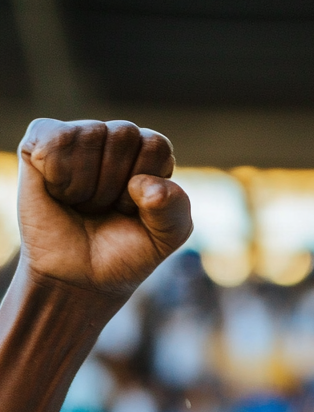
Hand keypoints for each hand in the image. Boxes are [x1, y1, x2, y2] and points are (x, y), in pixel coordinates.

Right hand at [17, 119, 191, 299]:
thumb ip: (174, 208)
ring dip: (88, 185)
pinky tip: (59, 192)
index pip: (156, 144)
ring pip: (90, 134)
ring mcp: (78, 137)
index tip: (133, 210)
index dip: (145, 185)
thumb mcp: (165, 237)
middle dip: (116, 185)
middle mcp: (115, 138)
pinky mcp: (40, 141)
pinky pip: (55, 139)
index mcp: (150, 155)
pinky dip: (59, 176)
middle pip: (124, 134)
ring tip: (83, 203)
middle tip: (105, 209)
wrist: (80, 277)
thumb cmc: (125, 252)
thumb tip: (144, 184)